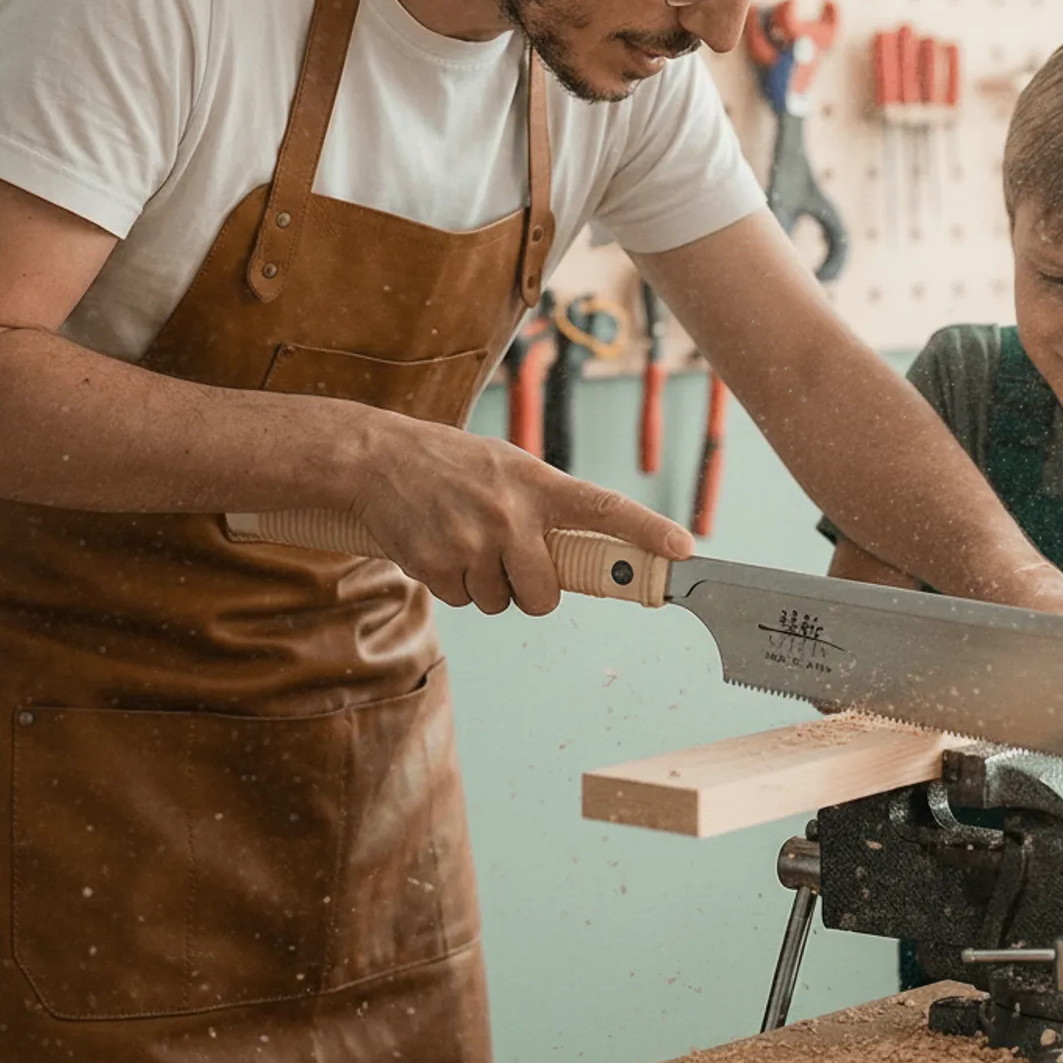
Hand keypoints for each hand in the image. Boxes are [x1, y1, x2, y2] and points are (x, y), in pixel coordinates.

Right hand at [344, 412, 692, 616]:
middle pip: (546, 595)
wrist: (378, 459)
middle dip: (531, 591)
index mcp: (538, 485)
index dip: (648, 532)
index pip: (606, 510)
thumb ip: (546, 508)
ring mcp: (474, 543)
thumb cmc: (453, 465)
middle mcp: (512, 515)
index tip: (684, 550)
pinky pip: (464, 601)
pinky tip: (439, 547)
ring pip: (502, 603)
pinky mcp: (438, 565)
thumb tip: (588, 558)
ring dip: (486, 586)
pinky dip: (453, 585)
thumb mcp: (508, 469)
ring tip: (464, 541)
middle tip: (510, 561)